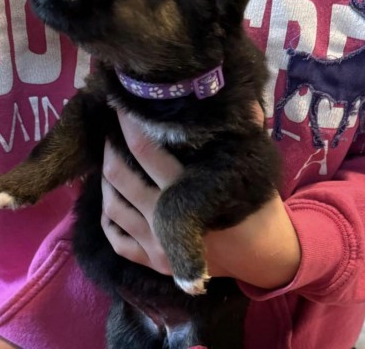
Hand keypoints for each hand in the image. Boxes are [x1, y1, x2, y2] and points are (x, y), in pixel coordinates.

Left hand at [101, 108, 300, 288]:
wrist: (260, 257)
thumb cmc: (256, 209)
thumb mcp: (254, 168)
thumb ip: (246, 133)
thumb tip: (241, 99)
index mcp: (187, 193)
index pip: (146, 151)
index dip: (128, 126)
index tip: (120, 106)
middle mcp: (164, 221)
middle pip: (120, 177)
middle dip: (110, 149)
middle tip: (110, 132)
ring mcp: (155, 246)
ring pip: (112, 207)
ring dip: (104, 180)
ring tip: (108, 161)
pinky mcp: (152, 264)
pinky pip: (117, 241)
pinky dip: (108, 219)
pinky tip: (110, 201)